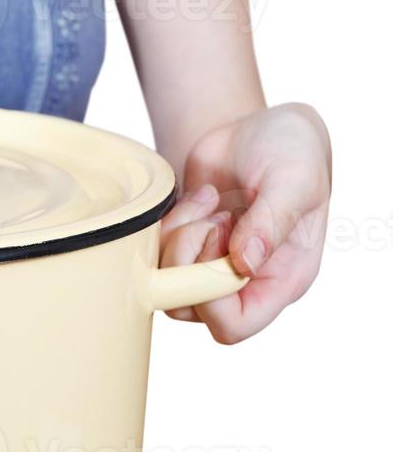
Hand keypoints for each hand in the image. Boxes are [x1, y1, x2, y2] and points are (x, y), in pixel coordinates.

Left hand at [158, 103, 330, 342]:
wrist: (259, 126)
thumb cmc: (291, 149)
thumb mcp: (294, 178)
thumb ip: (273, 220)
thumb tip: (245, 263)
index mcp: (283, 278)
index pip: (235, 324)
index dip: (210, 298)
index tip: (216, 241)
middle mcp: (246, 281)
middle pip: (191, 308)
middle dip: (187, 260)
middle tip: (213, 218)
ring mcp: (212, 266)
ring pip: (168, 284)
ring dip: (178, 239)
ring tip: (211, 202)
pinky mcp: (187, 247)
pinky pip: (157, 255)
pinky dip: (169, 225)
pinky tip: (201, 198)